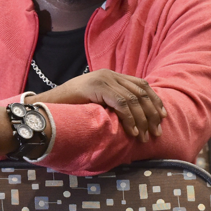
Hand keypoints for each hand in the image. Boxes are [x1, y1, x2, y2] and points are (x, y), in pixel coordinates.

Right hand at [29, 69, 165, 141]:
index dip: (154, 101)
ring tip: (144, 136)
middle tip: (157, 132)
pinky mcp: (96, 87)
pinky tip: (132, 131)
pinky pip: (121, 103)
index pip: (141, 85)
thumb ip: (114, 104)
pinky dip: (129, 118)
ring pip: (133, 99)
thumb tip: (134, 119)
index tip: (162, 117)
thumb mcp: (98, 103)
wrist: (48, 105)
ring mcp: (103, 79)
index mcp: (112, 76)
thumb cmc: (71, 108)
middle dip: (152, 113)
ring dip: (142, 119)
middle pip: (141, 91)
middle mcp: (109, 74)